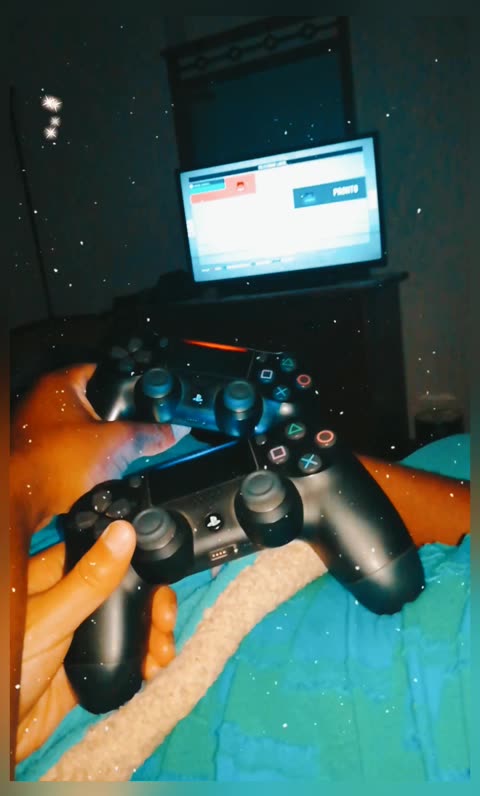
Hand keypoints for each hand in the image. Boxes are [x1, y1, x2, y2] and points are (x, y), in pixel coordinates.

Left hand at [10, 363, 189, 532]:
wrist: (19, 504)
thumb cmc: (52, 465)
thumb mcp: (117, 445)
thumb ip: (150, 434)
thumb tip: (175, 430)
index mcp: (60, 384)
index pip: (102, 369)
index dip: (126, 381)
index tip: (143, 394)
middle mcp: (42, 401)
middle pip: (92, 401)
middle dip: (113, 418)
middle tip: (131, 430)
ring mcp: (35, 429)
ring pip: (79, 428)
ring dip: (96, 442)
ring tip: (111, 455)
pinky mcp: (34, 455)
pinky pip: (67, 451)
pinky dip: (80, 460)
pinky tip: (90, 473)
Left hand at [16, 520, 176, 762]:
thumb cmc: (12, 664)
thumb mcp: (54, 617)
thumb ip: (91, 579)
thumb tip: (124, 531)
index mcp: (55, 577)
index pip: (105, 556)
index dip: (137, 562)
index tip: (159, 581)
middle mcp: (71, 601)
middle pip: (126, 592)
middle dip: (153, 607)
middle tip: (165, 624)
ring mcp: (81, 636)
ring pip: (130, 624)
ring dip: (155, 636)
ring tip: (163, 656)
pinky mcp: (89, 668)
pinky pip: (126, 657)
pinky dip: (145, 661)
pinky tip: (155, 670)